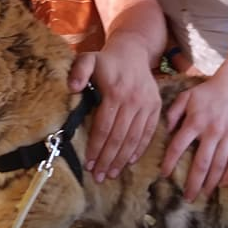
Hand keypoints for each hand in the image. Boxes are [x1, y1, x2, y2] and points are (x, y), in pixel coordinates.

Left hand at [68, 40, 160, 181]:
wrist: (133, 51)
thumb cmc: (106, 60)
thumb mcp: (88, 59)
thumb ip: (78, 71)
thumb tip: (72, 88)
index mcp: (115, 92)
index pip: (104, 127)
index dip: (96, 147)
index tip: (88, 164)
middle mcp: (133, 100)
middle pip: (119, 137)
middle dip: (107, 159)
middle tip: (99, 176)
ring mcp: (146, 104)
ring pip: (134, 138)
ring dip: (122, 159)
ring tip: (111, 174)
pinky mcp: (156, 107)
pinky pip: (148, 132)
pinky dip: (139, 149)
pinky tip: (129, 162)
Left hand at [161, 76, 227, 201]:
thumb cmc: (207, 92)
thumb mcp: (186, 97)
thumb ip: (173, 113)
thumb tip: (166, 130)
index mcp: (195, 122)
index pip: (178, 146)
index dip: (170, 162)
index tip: (164, 174)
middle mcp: (212, 131)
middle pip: (201, 163)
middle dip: (193, 183)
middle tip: (187, 197)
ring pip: (219, 165)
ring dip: (210, 182)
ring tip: (203, 194)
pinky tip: (223, 184)